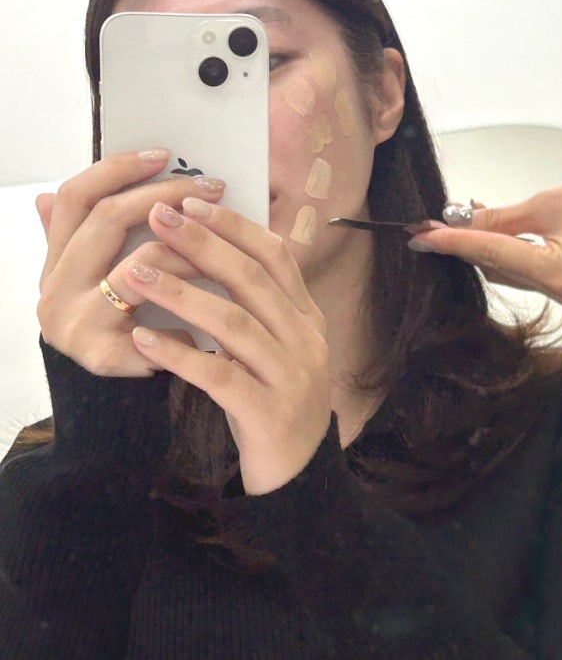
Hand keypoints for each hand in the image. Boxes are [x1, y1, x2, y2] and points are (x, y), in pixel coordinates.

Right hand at [36, 149, 225, 376]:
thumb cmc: (120, 327)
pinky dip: (188, 307)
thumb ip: (97, 236)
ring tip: (223, 247)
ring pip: (140, 263)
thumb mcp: (102, 279)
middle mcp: (54, 286)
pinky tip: (216, 304)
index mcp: (55, 260)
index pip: (75, 197)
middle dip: (167, 196)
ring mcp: (73, 320)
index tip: (163, 154)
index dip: (116, 169)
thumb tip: (69, 188)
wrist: (111, 406)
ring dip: (190, 249)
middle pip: (108, 218)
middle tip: (213, 187)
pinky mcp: (99, 353)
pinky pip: (156, 316)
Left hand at [127, 198, 330, 494]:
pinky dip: (181, 355)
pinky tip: (144, 341)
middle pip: (253, 279)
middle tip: (158, 218)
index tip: (189, 201)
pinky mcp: (269, 414)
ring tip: (137, 273)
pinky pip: (220, 377)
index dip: (233, 225)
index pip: (275, 255)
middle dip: (203, 244)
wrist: (299, 477)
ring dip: (182, 294)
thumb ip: (245, 303)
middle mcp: (305, 339)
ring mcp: (291, 377)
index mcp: (305, 316)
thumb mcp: (271, 346)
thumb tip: (204, 248)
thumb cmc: (271, 400)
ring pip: (235, 323)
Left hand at [409, 166, 561, 308]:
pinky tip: (487, 227)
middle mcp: (560, 293)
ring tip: (458, 217)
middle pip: (495, 266)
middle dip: (466, 241)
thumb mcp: (547, 203)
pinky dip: (504, 248)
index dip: (453, 242)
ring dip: (483, 243)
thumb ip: (500, 217)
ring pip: (506, 269)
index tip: (420, 236)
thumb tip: (459, 220)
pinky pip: (523, 267)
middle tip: (435, 219)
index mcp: (557, 276)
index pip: (491, 254)